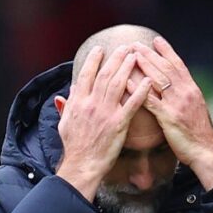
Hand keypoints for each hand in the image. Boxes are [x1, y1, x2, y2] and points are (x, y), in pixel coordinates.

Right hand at [55, 45, 153, 199]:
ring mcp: (106, 113)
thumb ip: (67, 105)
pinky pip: (132, 104)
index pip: (86, 75)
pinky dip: (140, 91)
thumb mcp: (64, 123)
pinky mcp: (119, 124)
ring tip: (135, 56)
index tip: (100, 49)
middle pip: (105, 75)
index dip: (94, 60)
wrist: (82, 165)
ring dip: (127, 68)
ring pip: (118, 84)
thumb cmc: (74, 146)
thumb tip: (68, 92)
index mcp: (78, 102)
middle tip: (124, 47)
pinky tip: (148, 81)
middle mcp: (92, 104)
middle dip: (115, 58)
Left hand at [131, 37, 212, 188]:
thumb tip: (178, 88)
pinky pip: (150, 101)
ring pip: (158, 80)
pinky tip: (127, 83)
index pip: (178, 65)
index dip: (167, 51)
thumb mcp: (196, 110)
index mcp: (192, 90)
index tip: (156, 40)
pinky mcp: (169, 118)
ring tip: (131, 55)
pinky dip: (137, 90)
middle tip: (136, 44)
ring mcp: (177, 104)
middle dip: (150, 54)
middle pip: (166, 68)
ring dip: (144, 66)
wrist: (206, 151)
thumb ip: (186, 97)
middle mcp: (186, 93)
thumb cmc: (200, 134)